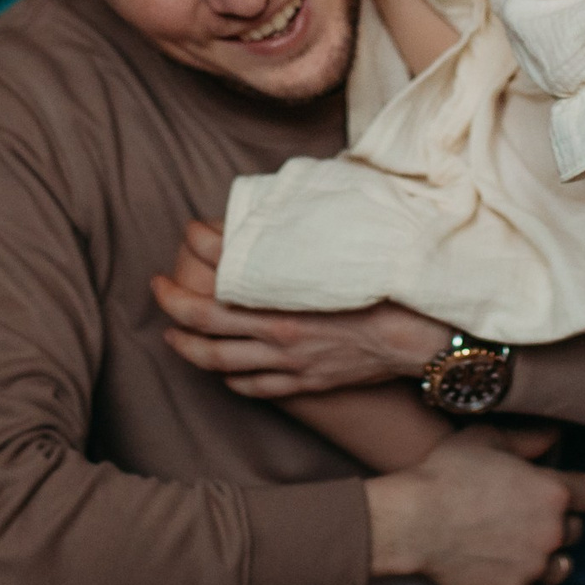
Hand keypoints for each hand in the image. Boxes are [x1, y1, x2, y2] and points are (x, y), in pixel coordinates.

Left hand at [153, 223, 452, 395]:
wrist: (426, 339)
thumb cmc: (392, 287)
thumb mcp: (346, 249)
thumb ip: (309, 228)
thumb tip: (291, 197)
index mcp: (288, 294)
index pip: (221, 273)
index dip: (197, 250)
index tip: (187, 232)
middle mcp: (280, 332)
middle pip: (204, 323)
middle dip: (172, 304)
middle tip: (157, 287)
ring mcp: (291, 363)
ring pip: (220, 362)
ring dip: (188, 348)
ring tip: (172, 335)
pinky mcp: (307, 384)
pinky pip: (255, 387)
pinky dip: (231, 378)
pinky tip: (223, 370)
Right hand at [365, 425, 584, 584]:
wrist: (411, 520)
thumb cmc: (446, 473)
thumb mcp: (487, 439)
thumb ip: (529, 438)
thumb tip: (556, 435)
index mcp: (553, 491)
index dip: (576, 489)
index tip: (558, 490)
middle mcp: (552, 531)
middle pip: (576, 530)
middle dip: (557, 523)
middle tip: (525, 516)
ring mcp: (534, 567)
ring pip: (561, 568)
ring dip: (547, 559)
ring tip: (521, 548)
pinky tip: (506, 572)